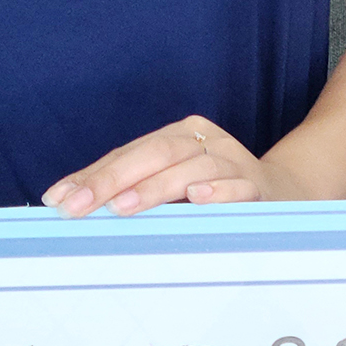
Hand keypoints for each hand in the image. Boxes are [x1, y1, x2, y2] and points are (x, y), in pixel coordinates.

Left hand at [44, 115, 278, 215]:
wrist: (286, 197)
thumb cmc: (216, 198)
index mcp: (179, 136)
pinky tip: (197, 198)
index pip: (127, 154)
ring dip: (155, 188)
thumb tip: (77, 209)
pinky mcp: (259, 186)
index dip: (92, 176)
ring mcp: (234, 161)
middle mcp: (205, 141)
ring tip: (123, 207)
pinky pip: (237, 187)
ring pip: (191, 168)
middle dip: (111, 181)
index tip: (58, 200)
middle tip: (79, 207)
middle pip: (154, 154)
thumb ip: (136, 193)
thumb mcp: (175, 190)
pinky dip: (217, 191)